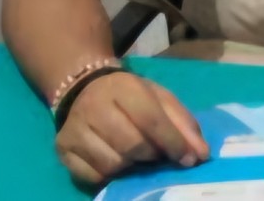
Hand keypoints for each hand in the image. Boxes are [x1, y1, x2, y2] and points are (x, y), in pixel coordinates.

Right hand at [55, 73, 208, 187]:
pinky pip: (91, 176)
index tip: (189, 159)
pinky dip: (109, 175)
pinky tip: (115, 161)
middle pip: (132, 145)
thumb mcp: (161, 99)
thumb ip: (184, 124)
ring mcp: (75, 129)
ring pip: (112, 163)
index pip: (152, 120)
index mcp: (124, 87)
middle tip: (158, 155)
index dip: (173, 142)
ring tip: (137, 157)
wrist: (85, 88)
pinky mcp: (62, 149)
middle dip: (152, 156)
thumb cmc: (132, 97)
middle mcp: (95, 106)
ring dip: (132, 166)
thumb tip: (201, 154)